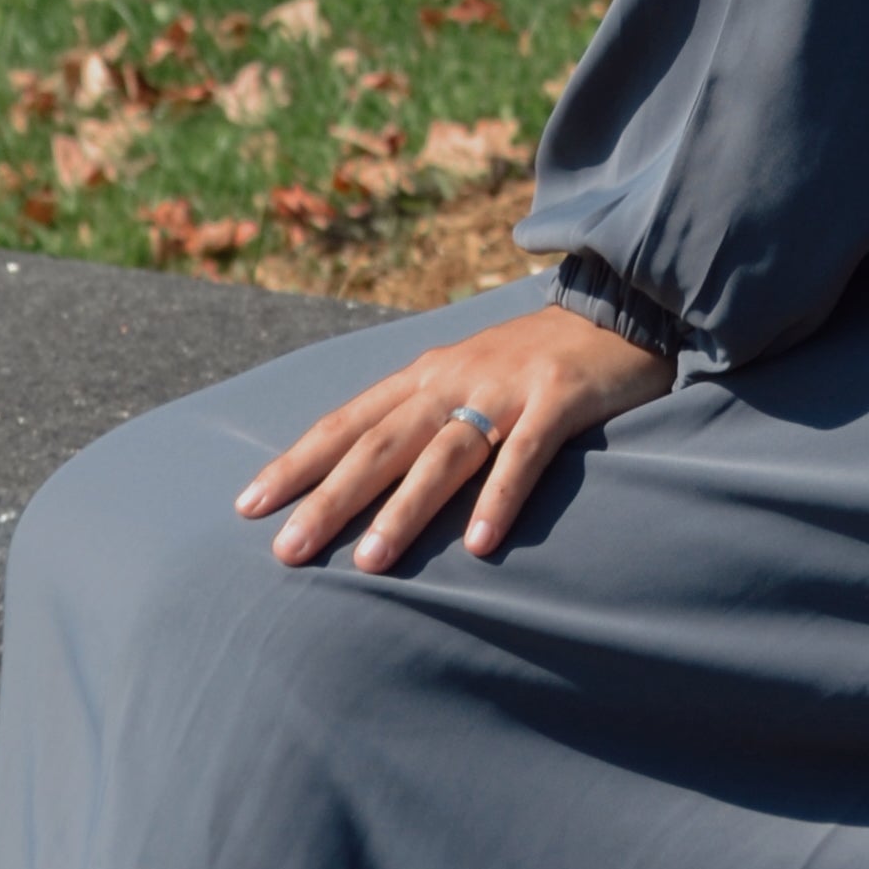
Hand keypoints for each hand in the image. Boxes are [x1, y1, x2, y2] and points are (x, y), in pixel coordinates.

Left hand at [239, 304, 672, 572]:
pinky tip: (481, 546)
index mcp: (426, 374)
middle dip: (330, 498)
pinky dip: (501, 498)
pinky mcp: (560, 399)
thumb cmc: (534, 359)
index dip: (298, 462)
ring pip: (445, 453)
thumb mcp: (466, 376)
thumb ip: (421, 419)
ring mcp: (508, 387)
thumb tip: (359, 479)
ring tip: (369, 562)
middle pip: (382, 444)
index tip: (249, 505)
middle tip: (287, 551)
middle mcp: (455, 377)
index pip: (348, 422)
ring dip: (405, 509)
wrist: (619, 306)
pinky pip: (525, 455)